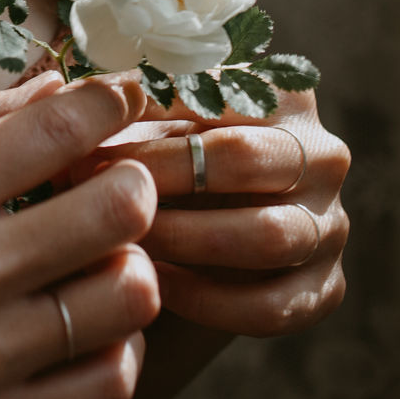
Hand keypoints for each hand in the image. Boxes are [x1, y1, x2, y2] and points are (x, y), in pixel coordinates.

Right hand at [0, 73, 160, 398]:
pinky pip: (109, 381)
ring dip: (130, 264)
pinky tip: (84, 324)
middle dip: (134, 181)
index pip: (62, 126)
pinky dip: (115, 345)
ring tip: (100, 257)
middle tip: (115, 181)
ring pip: (131, 295)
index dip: (114, 101)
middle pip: (119, 208)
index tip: (123, 99)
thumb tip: (61, 85)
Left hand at [69, 88, 348, 337]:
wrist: (208, 236)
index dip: (143, 114)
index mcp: (285, 94)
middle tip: (101, 190)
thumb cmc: (172, 161)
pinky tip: (159, 287)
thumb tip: (68, 104)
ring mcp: (331, 223)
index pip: (214, 94)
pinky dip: (209, 301)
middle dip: (162, 176)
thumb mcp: (158, 124)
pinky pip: (271, 304)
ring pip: (266, 234)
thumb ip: (126, 110)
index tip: (84, 136)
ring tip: (128, 239)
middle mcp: (323, 154)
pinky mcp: (327, 287)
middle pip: (244, 159)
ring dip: (185, 239)